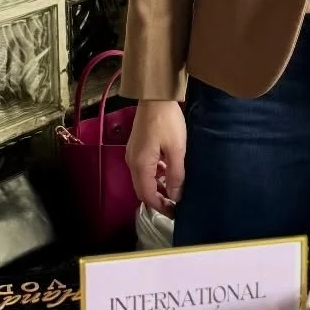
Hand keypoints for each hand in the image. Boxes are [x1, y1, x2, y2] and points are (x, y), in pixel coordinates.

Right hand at [127, 99, 186, 215]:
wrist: (155, 96)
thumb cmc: (167, 121)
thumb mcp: (177, 150)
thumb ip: (176, 175)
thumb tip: (175, 197)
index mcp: (140, 165)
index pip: (147, 195)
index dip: (160, 207)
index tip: (175, 213)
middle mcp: (133, 162)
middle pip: (143, 190)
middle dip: (158, 200)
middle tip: (176, 205)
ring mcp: (133, 154)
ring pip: (144, 179)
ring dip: (158, 187)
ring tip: (176, 190)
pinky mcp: (137, 148)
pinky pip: (145, 169)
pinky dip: (156, 175)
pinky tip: (169, 172)